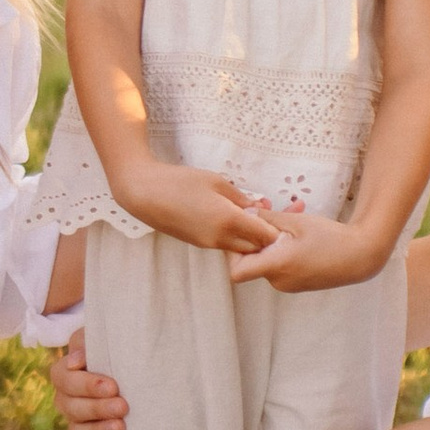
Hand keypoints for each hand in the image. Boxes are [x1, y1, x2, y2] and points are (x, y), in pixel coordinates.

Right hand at [49, 330, 126, 429]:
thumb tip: (76, 360)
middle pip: (71, 408)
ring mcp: (78, 423)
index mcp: (65, 373)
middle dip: (97, 408)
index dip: (86, 385)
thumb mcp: (102, 337)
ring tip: (120, 427)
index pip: (63, 379)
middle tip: (123, 406)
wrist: (135, 368)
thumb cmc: (116, 349)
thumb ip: (86, 341)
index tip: (112, 385)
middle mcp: (67, 400)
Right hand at [127, 162, 281, 258]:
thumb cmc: (180, 181)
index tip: (285, 214)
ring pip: (241, 248)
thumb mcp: (216, 181)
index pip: (266, 235)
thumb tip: (260, 206)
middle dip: (267, 235)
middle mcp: (220, 239)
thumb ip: (241, 197)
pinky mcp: (199, 244)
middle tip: (274, 216)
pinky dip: (236, 237)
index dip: (277, 227)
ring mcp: (208, 244)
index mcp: (229, 221)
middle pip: (256, 247)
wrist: (144, 194)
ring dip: (251, 237)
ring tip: (255, 216)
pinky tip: (235, 220)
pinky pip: (226, 245)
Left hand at [226, 205, 384, 291]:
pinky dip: (285, 244)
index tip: (243, 230)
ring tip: (294, 209)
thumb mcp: (296, 222)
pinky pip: (282, 262)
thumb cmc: (331, 238)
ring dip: (275, 234)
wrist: (362, 256)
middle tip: (270, 207)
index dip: (233, 251)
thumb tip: (244, 215)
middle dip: (258, 232)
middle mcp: (279, 281)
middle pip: (253, 259)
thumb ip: (266, 219)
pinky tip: (300, 224)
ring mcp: (289, 284)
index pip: (236, 271)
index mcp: (276, 267)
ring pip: (269, 256)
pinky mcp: (298, 281)